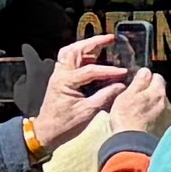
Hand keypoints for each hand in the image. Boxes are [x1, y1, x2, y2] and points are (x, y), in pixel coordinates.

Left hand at [26, 35, 133, 153]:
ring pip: (71, 52)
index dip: (109, 70)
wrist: (46, 133)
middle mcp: (60, 74)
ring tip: (102, 43)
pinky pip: (70, 60)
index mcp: (65, 81)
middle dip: (93, 42)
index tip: (124, 72)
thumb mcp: (87, 112)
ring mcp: (58, 75)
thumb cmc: (64, 125)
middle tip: (110, 38)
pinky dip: (82, 55)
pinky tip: (94, 56)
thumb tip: (121, 86)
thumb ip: (105, 96)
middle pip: (75, 50)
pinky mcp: (60, 79)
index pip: (90, 70)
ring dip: (86, 46)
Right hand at [104, 69, 170, 140]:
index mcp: (157, 92)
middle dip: (150, 94)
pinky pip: (160, 120)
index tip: (138, 85)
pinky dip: (154, 120)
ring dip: (153, 108)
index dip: (146, 79)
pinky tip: (144, 125)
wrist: (133, 147)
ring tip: (139, 116)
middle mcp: (167, 104)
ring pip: (161, 107)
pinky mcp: (166, 131)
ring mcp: (168, 118)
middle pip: (160, 93)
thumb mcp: (127, 96)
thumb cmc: (127, 120)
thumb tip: (145, 71)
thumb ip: (139, 82)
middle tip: (136, 102)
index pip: (156, 77)